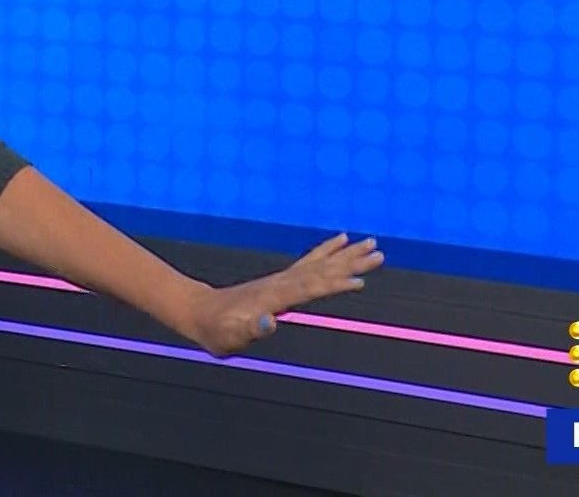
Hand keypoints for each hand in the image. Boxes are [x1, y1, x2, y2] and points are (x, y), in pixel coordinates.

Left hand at [178, 233, 383, 357]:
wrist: (200, 312)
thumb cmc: (216, 330)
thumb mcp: (230, 338)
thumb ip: (250, 331)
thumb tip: (271, 322)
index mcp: (274, 298)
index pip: (310, 289)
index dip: (334, 285)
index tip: (360, 281)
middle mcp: (281, 283)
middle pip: (322, 270)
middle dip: (350, 263)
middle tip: (378, 253)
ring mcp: (282, 279)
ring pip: (320, 263)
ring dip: (345, 254)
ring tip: (370, 244)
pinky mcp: (281, 280)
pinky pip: (309, 262)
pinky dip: (327, 251)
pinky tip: (340, 241)